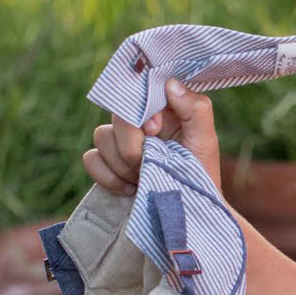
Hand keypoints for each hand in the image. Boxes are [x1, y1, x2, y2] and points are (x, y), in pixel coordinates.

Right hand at [83, 78, 222, 196]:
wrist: (186, 211)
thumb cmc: (201, 173)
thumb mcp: (205, 140)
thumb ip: (195, 108)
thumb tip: (170, 82)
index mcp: (162, 109)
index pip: (137, 93)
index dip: (142, 113)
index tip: (156, 131)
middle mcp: (139, 121)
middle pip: (116, 116)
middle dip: (133, 145)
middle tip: (151, 162)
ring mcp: (120, 142)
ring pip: (101, 136)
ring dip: (123, 164)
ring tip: (145, 177)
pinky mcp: (107, 163)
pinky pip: (90, 158)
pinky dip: (108, 176)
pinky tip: (130, 188)